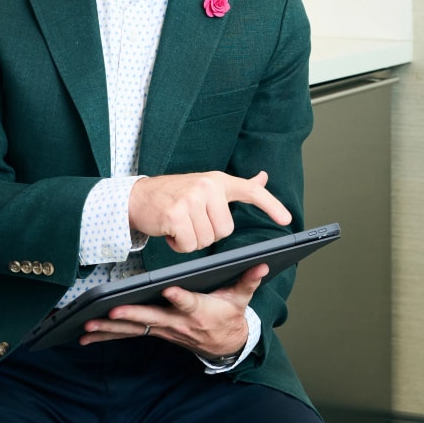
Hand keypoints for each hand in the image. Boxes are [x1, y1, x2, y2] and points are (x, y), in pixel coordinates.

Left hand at [79, 263, 268, 355]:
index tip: (170, 291)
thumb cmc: (229, 315)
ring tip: (87, 325)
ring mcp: (164, 330)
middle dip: (132, 316)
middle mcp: (178, 323)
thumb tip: (261, 263)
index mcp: (199, 311)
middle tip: (111, 311)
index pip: (189, 303)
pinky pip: (128, 336)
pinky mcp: (155, 332)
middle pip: (153, 318)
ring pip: (135, 329)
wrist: (224, 344)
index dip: (180, 298)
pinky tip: (85, 337)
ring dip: (110, 329)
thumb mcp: (241, 297)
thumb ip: (249, 279)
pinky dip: (106, 336)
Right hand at [127, 170, 291, 252]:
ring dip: (192, 240)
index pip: (251, 190)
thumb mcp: (207, 185)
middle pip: (225, 231)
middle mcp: (207, 186)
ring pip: (207, 240)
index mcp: (218, 181)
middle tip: (190, 221)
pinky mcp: (176, 215)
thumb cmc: (175, 195)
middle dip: (208, 233)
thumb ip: (237, 185)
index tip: (286, 219)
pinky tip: (170, 231)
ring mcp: (191, 199)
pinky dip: (179, 245)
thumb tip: (263, 176)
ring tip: (179, 225)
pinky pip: (189, 245)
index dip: (271, 205)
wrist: (137, 198)